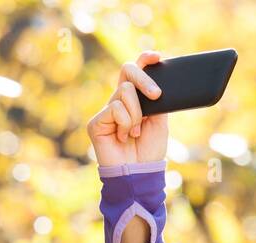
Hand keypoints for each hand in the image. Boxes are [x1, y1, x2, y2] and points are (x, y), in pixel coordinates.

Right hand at [86, 50, 167, 166]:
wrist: (139, 173)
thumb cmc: (149, 150)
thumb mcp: (160, 121)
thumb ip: (157, 100)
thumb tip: (156, 80)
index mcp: (135, 99)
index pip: (136, 72)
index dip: (144, 60)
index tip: (156, 57)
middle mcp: (119, 101)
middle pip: (128, 72)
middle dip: (144, 80)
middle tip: (156, 96)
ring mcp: (107, 111)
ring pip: (125, 92)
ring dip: (136, 114)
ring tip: (135, 133)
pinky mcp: (96, 122)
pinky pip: (115, 108)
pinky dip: (125, 123)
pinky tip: (124, 138)